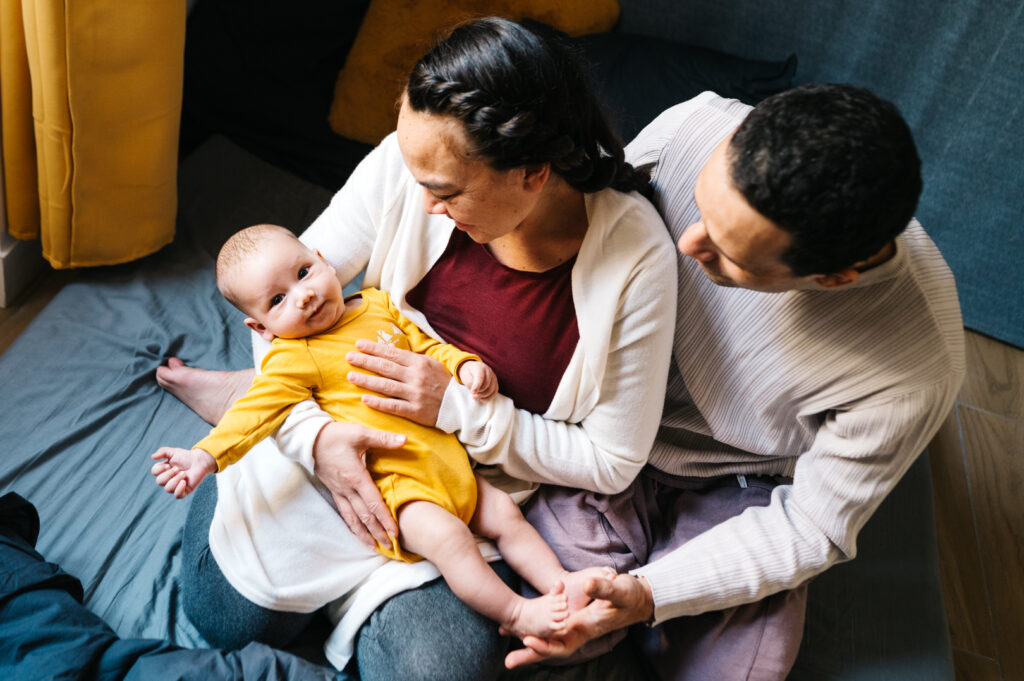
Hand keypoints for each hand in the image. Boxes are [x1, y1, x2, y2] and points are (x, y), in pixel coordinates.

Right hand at [151, 446, 216, 498]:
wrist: (200, 461)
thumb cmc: (187, 457)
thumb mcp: (174, 452)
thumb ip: (163, 452)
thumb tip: (152, 457)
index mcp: (163, 470)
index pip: (154, 472)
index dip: (160, 469)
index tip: (169, 465)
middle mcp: (167, 479)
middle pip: (159, 481)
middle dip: (169, 474)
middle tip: (178, 468)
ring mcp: (175, 486)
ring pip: (168, 489)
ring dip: (175, 480)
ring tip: (184, 474)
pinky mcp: (184, 491)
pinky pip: (177, 496)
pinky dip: (179, 489)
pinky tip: (184, 482)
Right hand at [313, 420, 406, 549]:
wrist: (308, 439)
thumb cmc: (335, 435)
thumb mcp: (360, 433)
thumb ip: (383, 439)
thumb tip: (405, 440)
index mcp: (355, 477)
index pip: (373, 503)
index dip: (385, 518)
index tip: (395, 532)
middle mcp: (346, 488)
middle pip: (364, 515)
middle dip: (378, 531)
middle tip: (390, 545)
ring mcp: (338, 491)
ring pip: (352, 518)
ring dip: (364, 533)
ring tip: (374, 546)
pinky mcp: (333, 490)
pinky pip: (344, 512)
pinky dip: (352, 525)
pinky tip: (357, 532)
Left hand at [346, 339, 451, 425]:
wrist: (460, 404)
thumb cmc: (443, 382)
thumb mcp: (430, 364)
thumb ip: (410, 359)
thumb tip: (389, 350)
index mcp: (419, 362)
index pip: (392, 353)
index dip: (373, 348)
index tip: (358, 344)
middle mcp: (416, 377)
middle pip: (385, 367)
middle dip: (365, 361)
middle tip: (348, 357)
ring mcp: (415, 394)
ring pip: (386, 386)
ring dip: (366, 380)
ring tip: (350, 376)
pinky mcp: (415, 411)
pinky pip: (393, 406)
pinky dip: (378, 402)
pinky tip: (364, 399)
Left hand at [458, 361, 497, 399]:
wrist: (472, 369)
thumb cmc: (468, 373)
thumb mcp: (465, 376)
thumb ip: (469, 383)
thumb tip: (475, 392)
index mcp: (480, 367)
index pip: (480, 377)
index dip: (477, 386)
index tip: (473, 392)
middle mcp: (488, 371)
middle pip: (487, 384)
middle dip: (479, 392)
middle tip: (473, 396)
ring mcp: (493, 376)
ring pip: (491, 389)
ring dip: (483, 395)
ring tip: (475, 397)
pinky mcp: (495, 382)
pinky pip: (494, 392)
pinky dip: (489, 397)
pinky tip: (481, 399)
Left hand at [504, 573, 653, 668]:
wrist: (638, 598)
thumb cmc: (630, 595)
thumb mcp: (619, 589)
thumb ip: (603, 588)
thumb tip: (586, 585)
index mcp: (588, 626)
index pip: (563, 644)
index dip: (545, 645)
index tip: (527, 641)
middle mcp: (580, 631)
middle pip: (553, 649)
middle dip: (531, 656)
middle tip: (508, 661)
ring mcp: (577, 627)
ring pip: (551, 642)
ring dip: (532, 648)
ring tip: (510, 654)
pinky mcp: (576, 621)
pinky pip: (555, 633)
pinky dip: (540, 636)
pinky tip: (525, 634)